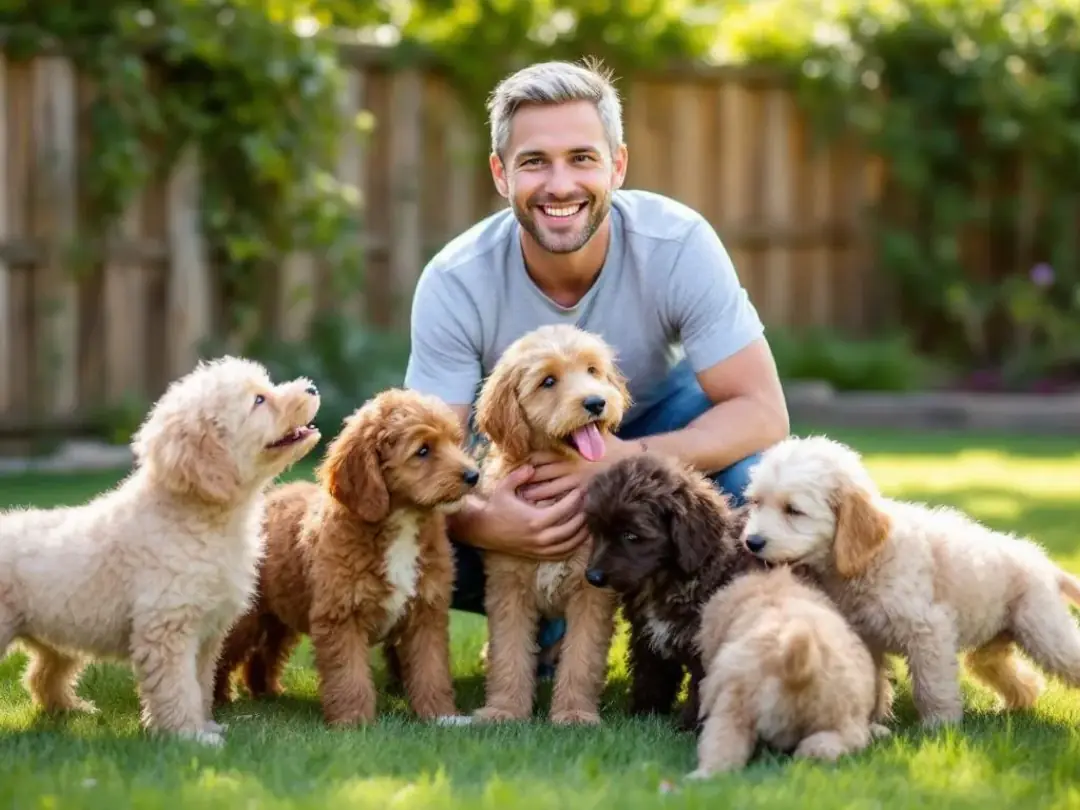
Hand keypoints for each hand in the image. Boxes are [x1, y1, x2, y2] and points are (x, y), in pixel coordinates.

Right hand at [469, 465, 589, 560]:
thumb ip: (519, 476)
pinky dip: (573, 547)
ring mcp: (540, 548)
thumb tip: (531, 467)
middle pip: (572, 528)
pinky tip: (579, 538)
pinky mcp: (538, 555)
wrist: (483, 530)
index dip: (576, 499)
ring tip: (590, 520)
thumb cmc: (495, 507)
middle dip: (584, 516)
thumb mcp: (504, 488)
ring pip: (570, 544)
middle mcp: (540, 537)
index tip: (581, 490)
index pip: (565, 509)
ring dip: (583, 533)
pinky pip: (562, 554)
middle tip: (590, 504)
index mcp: (535, 520)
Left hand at [521, 434, 637, 503]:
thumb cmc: (614, 448)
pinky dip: (553, 507)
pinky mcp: (585, 495)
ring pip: (550, 492)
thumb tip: (573, 422)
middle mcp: (572, 468)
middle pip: (542, 476)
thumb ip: (582, 433)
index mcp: (570, 453)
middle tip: (511, 488)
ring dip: (536, 496)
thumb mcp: (596, 436)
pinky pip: (566, 503)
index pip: (542, 457)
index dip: (528, 462)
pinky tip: (544, 512)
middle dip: (527, 481)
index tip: (516, 466)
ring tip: (521, 502)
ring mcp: (578, 484)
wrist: (634, 462)